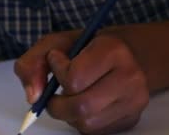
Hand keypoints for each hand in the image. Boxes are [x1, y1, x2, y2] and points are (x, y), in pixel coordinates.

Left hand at [14, 31, 149, 134]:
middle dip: (57, 104)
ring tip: (71, 95)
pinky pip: (96, 131)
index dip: (57, 72)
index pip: (74, 78)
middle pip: (81, 107)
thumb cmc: (88, 46)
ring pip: (87, 123)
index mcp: (113, 50)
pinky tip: (85, 102)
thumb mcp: (56, 42)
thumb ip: (33, 62)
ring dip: (69, 113)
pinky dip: (82, 121)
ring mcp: (135, 100)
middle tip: (53, 93)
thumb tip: (33, 96)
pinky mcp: (132, 118)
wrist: (128, 53)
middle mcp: (130, 76)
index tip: (57, 60)